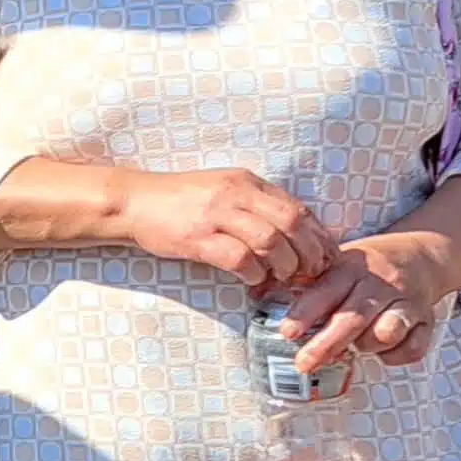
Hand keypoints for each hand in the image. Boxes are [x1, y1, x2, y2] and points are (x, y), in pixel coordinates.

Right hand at [117, 167, 335, 295]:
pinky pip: (239, 258)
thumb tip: (293, 234)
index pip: (297, 208)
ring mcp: (216, 215)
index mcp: (247, 181)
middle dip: (309, 253)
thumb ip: (255, 205)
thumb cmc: (181, 201)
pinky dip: (253, 273)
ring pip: (270, 241)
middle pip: (292, 223)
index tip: (325, 257)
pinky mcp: (197, 238)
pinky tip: (252, 279)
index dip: (318, 236)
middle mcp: (236, 194)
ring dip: (284, 266)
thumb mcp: (223, 189)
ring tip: (282, 278)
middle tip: (310, 273)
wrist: (134, 201)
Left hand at [276, 235, 450, 369]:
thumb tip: (257, 294)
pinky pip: (413, 348)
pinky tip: (383, 351)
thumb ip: (307, 283)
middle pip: (353, 318)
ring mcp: (406, 302)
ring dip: (366, 345)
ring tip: (356, 346)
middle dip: (326, 344)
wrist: (420, 255)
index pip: (327, 290)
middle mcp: (381, 283)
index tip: (287, 332)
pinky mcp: (427, 320)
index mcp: (353, 267)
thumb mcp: (337, 265)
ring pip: (386, 332)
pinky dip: (396, 356)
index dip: (306, 312)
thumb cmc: (367, 269)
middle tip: (303, 363)